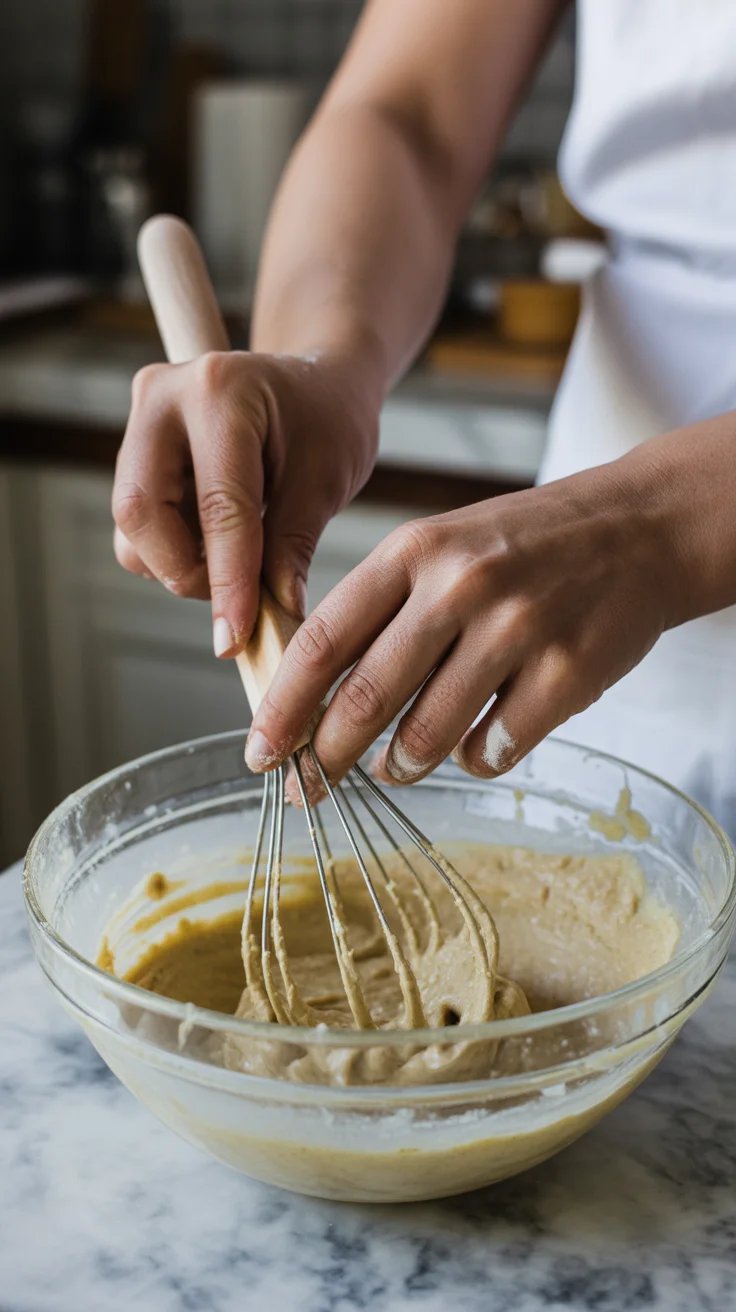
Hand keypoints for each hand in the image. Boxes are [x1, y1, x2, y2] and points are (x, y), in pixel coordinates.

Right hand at [113, 351, 379, 651]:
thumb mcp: (325, 480)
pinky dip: (174, 551)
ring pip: (132, 525)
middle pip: (141, 511)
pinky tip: (219, 543)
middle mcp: (164, 397)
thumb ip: (293, 548)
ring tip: (239, 562)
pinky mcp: (135, 450)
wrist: (315, 383)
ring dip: (179, 565)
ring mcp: (141, 422)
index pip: (219, 506)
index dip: (227, 580)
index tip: (235, 637)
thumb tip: (275, 616)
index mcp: (220, 391)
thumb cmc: (328, 420)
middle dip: (184, 572)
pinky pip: (138, 524)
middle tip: (236, 600)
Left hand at [245, 459, 680, 791]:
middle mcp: (462, 586)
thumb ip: (380, 610)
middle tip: (310, 788)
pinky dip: (474, 761)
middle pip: (366, 698)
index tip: (261, 752)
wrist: (641, 528)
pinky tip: (478, 744)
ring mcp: (518, 630)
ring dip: (401, 766)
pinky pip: (493, 751)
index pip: (324, 641)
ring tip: (396, 766)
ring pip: (428, 737)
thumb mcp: (442, 546)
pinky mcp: (568, 674)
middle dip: (326, 758)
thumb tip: (310, 698)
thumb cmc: (525, 545)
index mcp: (415, 550)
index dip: (282, 707)